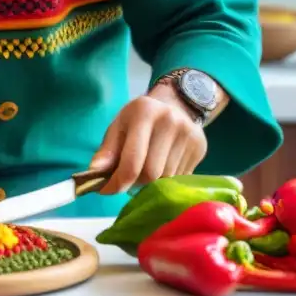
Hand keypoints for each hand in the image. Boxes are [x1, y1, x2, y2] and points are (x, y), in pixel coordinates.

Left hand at [89, 94, 206, 194]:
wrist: (175, 105)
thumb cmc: (139, 118)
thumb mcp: (119, 126)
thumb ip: (107, 150)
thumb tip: (94, 173)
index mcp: (145, 113)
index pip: (132, 160)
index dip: (118, 181)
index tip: (107, 190)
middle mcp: (170, 121)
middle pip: (151, 173)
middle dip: (135, 183)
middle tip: (127, 179)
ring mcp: (189, 135)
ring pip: (166, 179)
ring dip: (151, 183)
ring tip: (144, 170)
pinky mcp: (200, 148)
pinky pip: (180, 178)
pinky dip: (166, 180)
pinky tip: (161, 166)